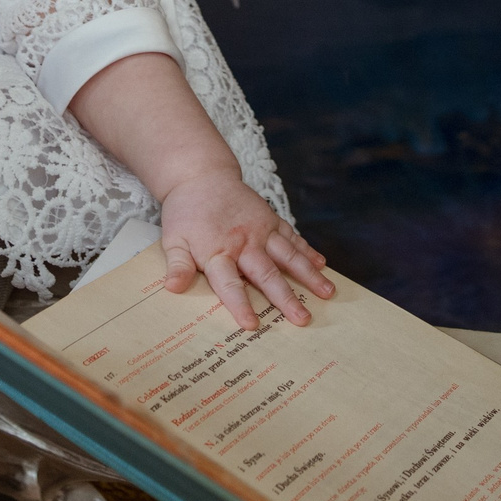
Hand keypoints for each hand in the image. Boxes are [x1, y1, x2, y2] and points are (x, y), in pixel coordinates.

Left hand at [158, 169, 332, 331]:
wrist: (201, 175)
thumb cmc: (186, 214)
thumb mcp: (173, 240)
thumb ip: (178, 265)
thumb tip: (173, 288)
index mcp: (217, 252)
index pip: (229, 283)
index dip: (240, 304)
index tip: (252, 325)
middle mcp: (243, 242)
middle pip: (266, 274)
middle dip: (285, 298)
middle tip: (302, 319)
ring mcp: (261, 229)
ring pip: (288, 256)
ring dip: (308, 275)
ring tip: (327, 293)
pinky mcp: (271, 219)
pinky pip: (292, 237)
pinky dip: (307, 251)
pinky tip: (322, 265)